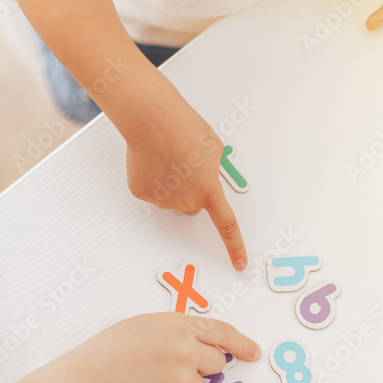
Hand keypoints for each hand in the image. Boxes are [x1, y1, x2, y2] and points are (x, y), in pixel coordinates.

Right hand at [61, 313, 259, 382]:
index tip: (252, 352)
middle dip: (201, 368)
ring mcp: (184, 379)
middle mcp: (186, 350)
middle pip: (216, 363)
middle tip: (169, 372)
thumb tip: (199, 344)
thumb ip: (174, 331)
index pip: (221, 332)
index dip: (240, 343)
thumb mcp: (140, 326)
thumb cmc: (104, 355)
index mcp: (176, 325)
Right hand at [124, 93, 248, 270]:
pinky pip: (151, 191)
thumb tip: (205, 174)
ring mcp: (162, 200)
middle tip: (185, 166)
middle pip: (192, 205)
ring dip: (170, 182)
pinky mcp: (142, 193)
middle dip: (191, 190)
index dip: (234, 246)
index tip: (240, 263)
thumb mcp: (213, 148)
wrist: (153, 119)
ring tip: (167, 156)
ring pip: (170, 198)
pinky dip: (151, 178)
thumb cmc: (184, 128)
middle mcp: (186, 201)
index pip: (226, 225)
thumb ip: (213, 168)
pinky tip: (151, 160)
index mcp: (209, 190)